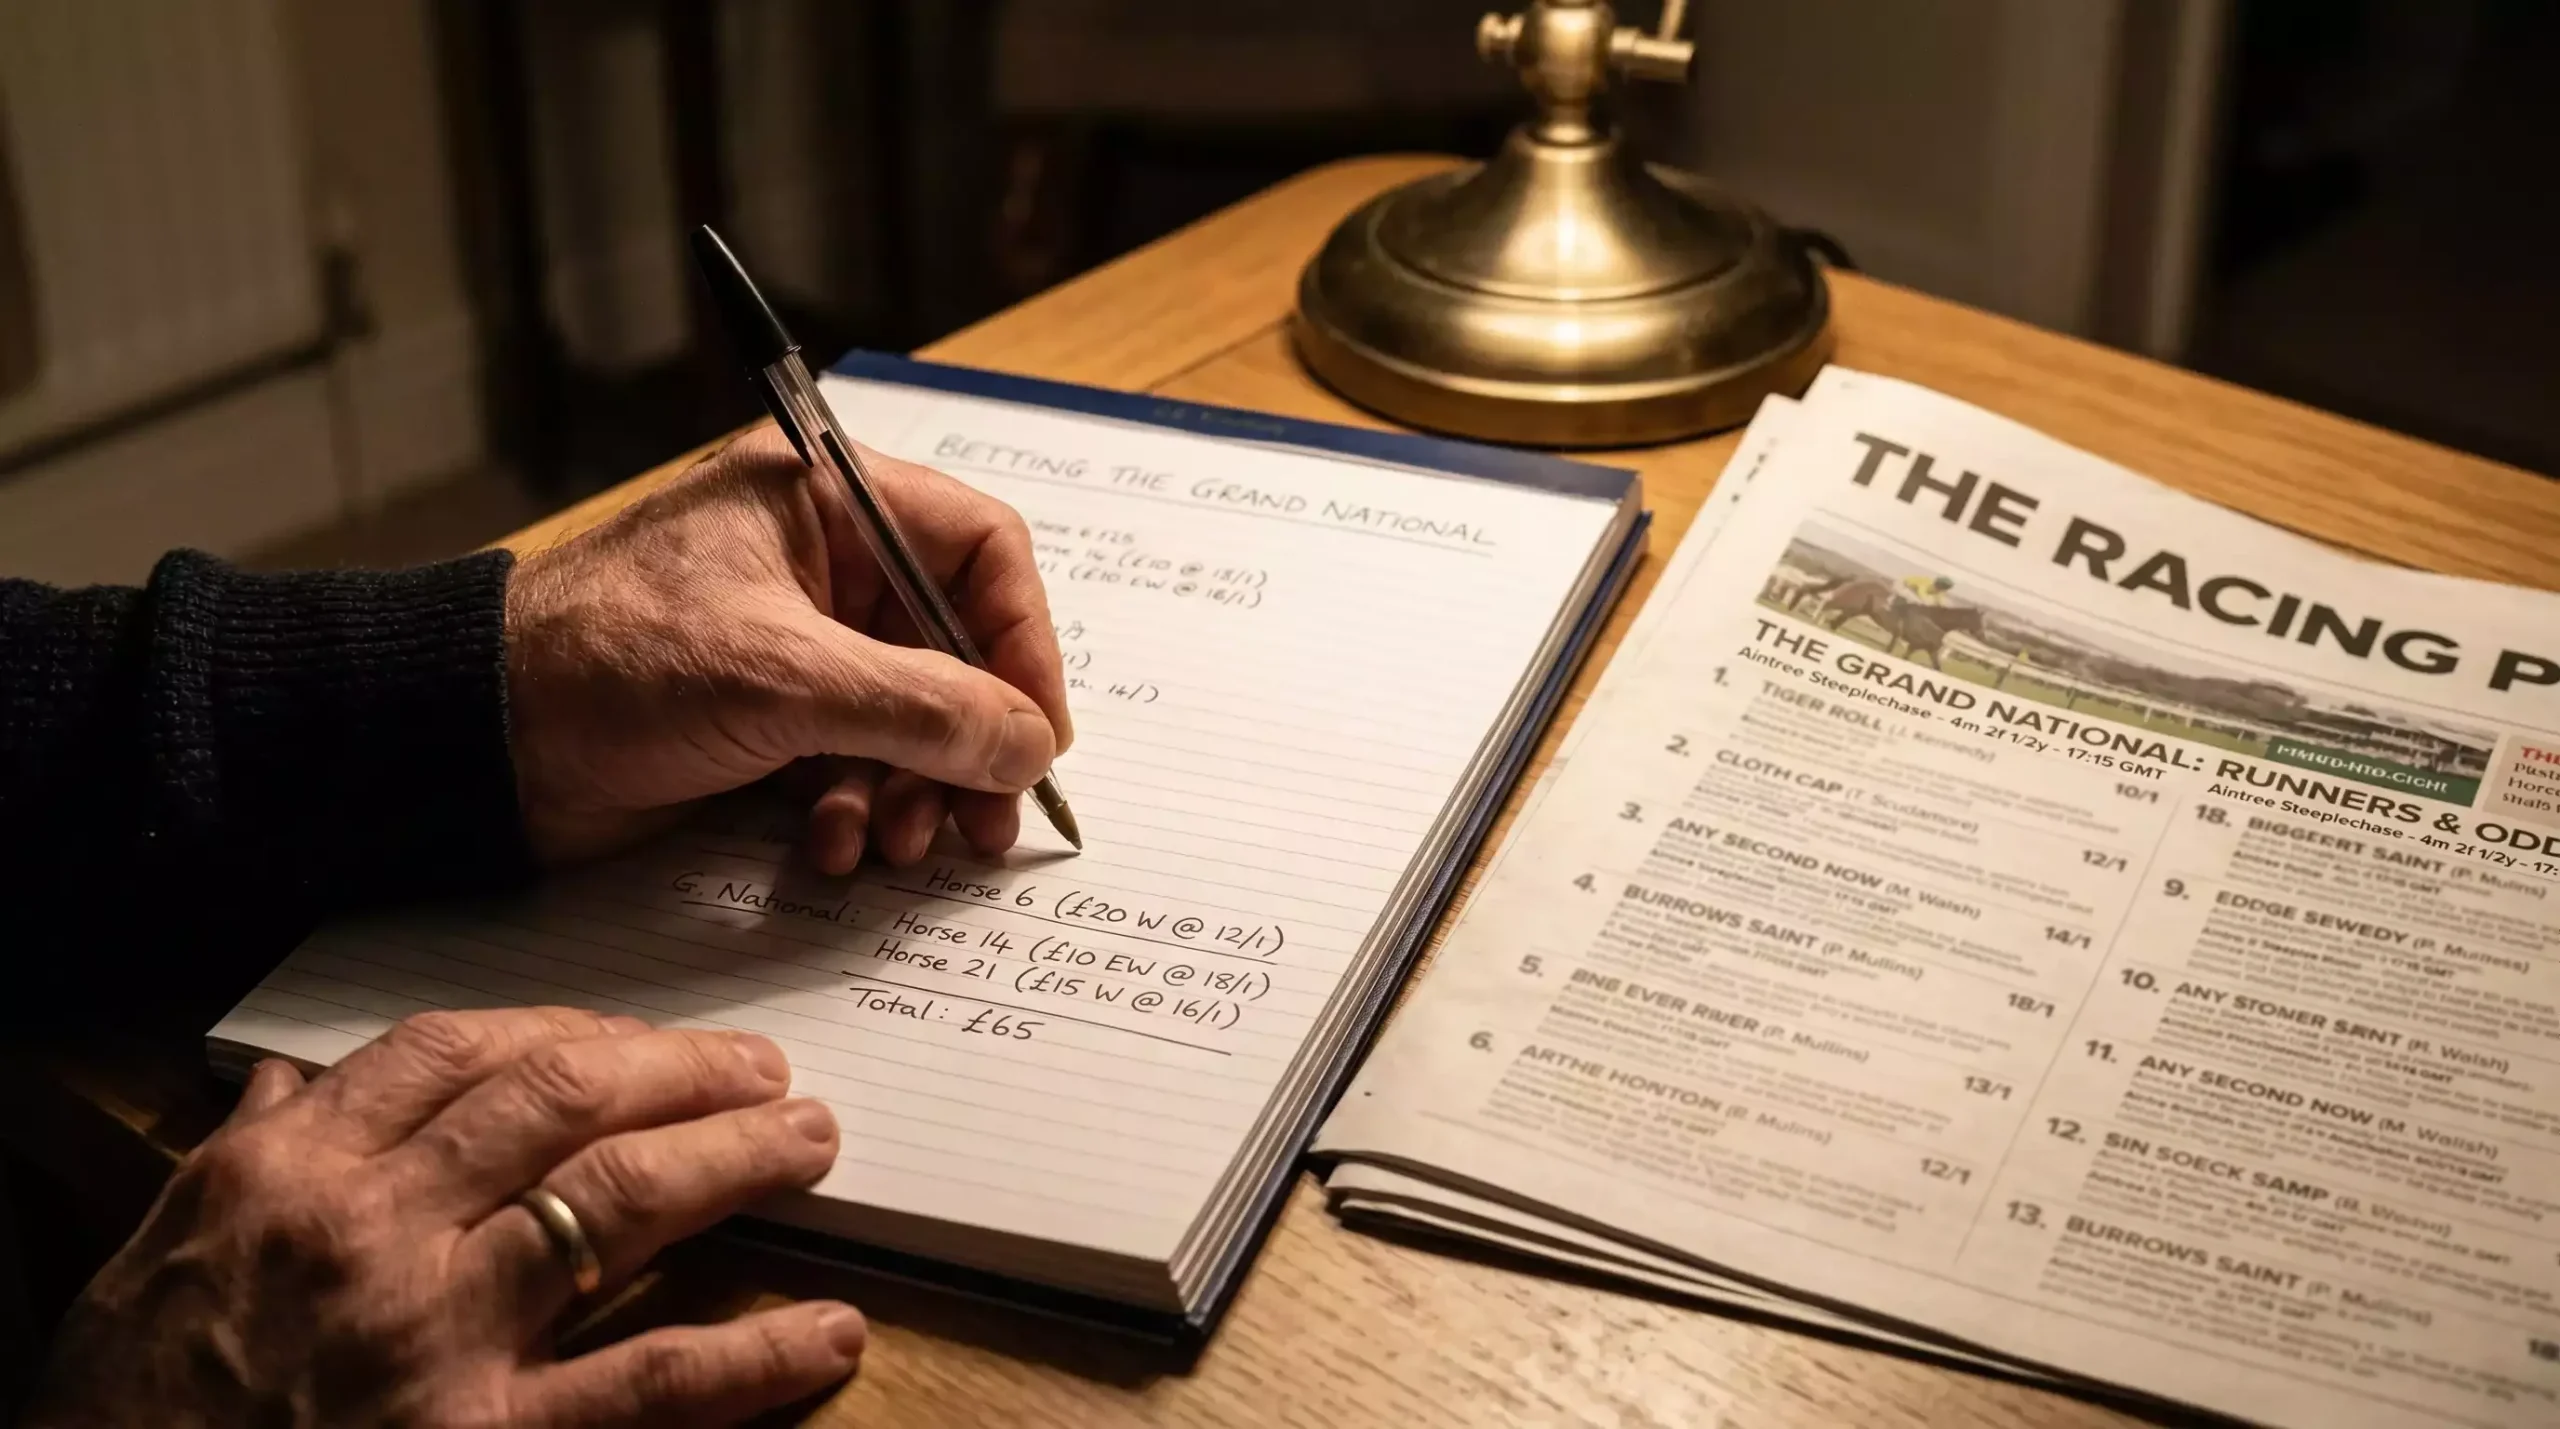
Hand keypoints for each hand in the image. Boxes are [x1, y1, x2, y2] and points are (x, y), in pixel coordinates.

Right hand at [28, 1009, 857, 1428]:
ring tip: (811, 1141)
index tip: (634, 1035)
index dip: (570, 1031)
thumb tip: (295, 1083)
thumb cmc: (125, 1400)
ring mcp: (437, 1333)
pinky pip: (646, 1384)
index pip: (457, 1054)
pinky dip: (752, 1356)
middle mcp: (374, 1230)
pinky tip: (827, 1333)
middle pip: (562, 1102)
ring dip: (735, 1158)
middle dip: (679, 1070)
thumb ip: (248, 1157)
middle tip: (761, 1068)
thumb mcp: (159, 1250)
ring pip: (621, 1201)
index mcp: (293, 1172)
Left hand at [503, 425, 1074, 868]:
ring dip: (914, 789)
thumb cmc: (607, 662)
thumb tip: (1027, 745)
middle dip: (969, 742)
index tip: (1035, 732)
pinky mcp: (764, 715)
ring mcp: (792, 642)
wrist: (476, 743)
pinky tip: (833, 848)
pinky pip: (853, 759)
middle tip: (984, 822)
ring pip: (908, 716)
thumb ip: (923, 710)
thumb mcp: (785, 678)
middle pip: (953, 648)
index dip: (1022, 642)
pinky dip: (856, 807)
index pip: (980, 550)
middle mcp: (818, 561)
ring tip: (899, 845)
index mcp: (825, 498)